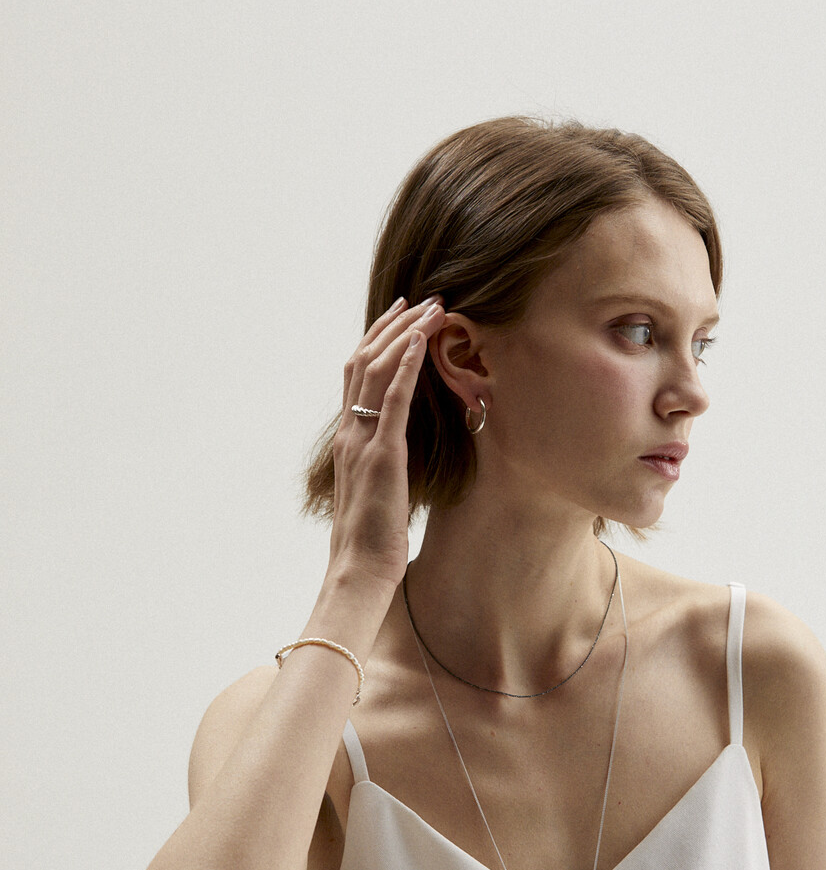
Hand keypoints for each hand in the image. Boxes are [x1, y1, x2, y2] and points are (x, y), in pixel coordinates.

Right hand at [324, 295, 447, 590]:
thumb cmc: (372, 543)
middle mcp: (350, 434)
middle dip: (393, 325)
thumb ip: (385, 465)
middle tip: (420, 297)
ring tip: (431, 307)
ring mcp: (363, 442)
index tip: (401, 316)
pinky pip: (392, 399)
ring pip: (376, 371)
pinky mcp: (382, 455)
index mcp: (349, 441)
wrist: (358, 572)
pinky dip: (405, 365)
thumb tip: (401, 454)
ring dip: (405, 334)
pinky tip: (421, 340)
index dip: (378, 340)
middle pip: (363, 361)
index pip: (357, 376)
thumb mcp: (379, 493)